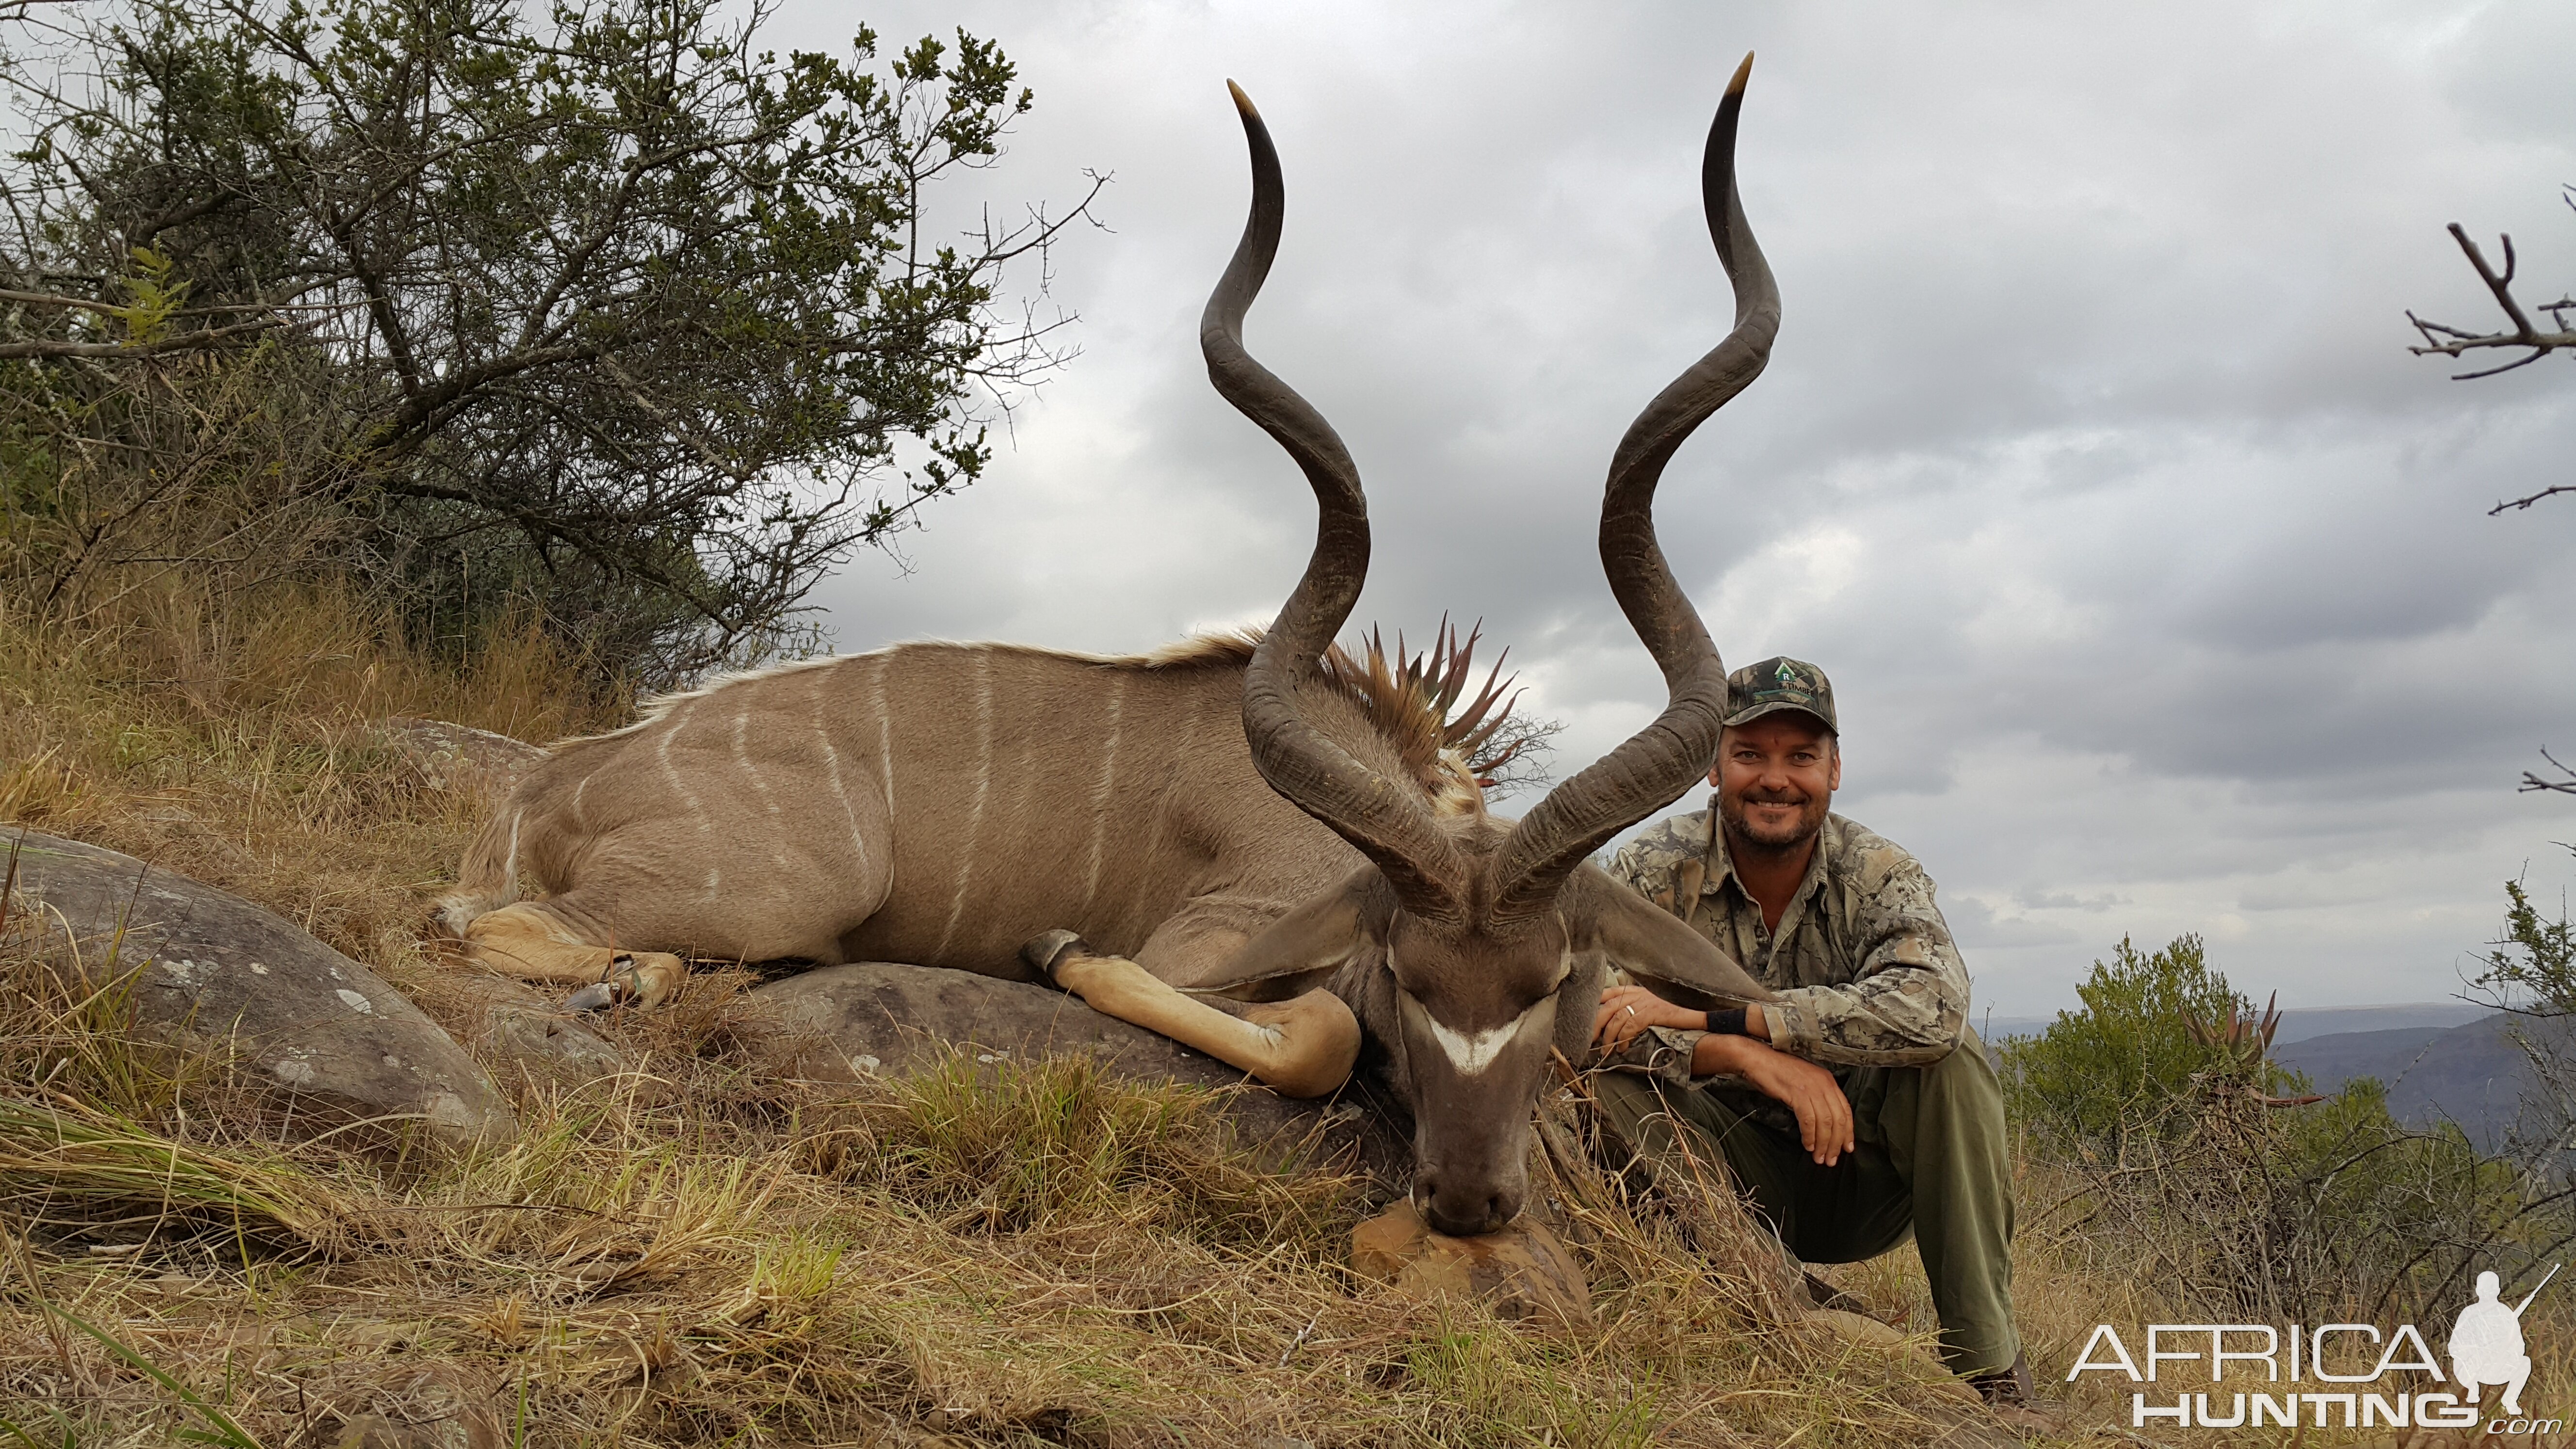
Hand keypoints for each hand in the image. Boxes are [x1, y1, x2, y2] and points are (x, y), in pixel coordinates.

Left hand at [1591, 984, 1708, 1052]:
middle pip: (1607, 1005)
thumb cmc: (1675, 1011)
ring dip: (1608, 1036)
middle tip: (1589, 1040)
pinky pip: (1631, 1025)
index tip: (1585, 1019)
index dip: (1595, 1005)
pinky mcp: (1653, 1012)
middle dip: (1595, 1024)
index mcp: (1636, 990)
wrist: (1698, 1012)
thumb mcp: (1652, 1005)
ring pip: (1617, 1017)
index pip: (1608, 992)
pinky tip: (1623, 1048)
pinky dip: (1624, 1038)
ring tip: (1606, 1050)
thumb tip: (1618, 1024)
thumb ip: (1636, 1008)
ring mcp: (1646, 1002)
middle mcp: (1638, 994)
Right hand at [1702, 1033, 1854, 1166]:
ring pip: (1825, 1122)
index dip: (1848, 1132)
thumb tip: (1825, 1124)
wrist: (1757, 1059)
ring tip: (1819, 1158)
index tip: (1847, 1148)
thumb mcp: (1804, 1083)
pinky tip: (1807, 1145)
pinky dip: (1809, 1135)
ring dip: (1823, 1144)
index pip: (1846, 1110)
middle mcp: (1824, 1083)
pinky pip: (1808, 1120)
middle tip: (1831, 1160)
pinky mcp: (1797, 1093)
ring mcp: (1811, 1087)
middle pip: (1838, 1119)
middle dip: (1836, 1143)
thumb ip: (1817, 1099)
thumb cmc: (1777, 1072)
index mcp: (1828, 1080)